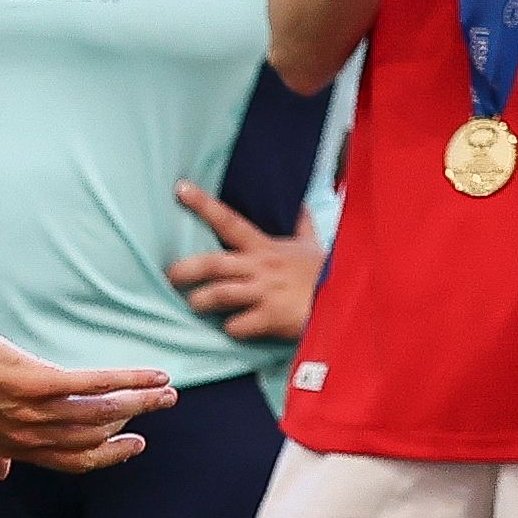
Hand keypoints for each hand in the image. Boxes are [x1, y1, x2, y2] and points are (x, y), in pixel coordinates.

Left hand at [0, 315, 175, 475]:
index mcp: (14, 447)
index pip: (73, 460)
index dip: (107, 454)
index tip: (134, 443)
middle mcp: (25, 436)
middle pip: (93, 438)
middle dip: (133, 425)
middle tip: (162, 406)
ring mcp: (29, 411)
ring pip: (99, 413)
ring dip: (139, 401)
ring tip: (166, 390)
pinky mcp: (32, 381)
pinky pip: (91, 385)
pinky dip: (127, 381)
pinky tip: (151, 375)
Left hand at [166, 181, 317, 343]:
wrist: (347, 300)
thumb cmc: (325, 273)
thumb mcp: (313, 246)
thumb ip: (302, 227)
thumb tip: (303, 205)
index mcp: (265, 248)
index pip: (229, 220)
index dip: (203, 204)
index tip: (179, 189)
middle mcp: (260, 267)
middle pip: (212, 263)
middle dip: (186, 269)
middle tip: (170, 275)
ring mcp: (264, 292)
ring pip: (218, 294)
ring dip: (200, 301)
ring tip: (195, 304)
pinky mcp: (270, 317)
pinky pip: (237, 325)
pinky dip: (230, 328)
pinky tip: (233, 328)